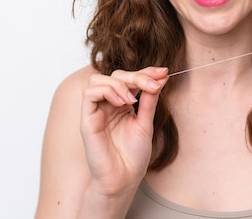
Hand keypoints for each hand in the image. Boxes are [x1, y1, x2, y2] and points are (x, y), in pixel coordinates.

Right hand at [80, 66, 168, 195]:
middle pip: (116, 75)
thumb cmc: (133, 156)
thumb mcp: (146, 122)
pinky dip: (107, 92)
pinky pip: (89, 93)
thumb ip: (149, 100)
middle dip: (137, 76)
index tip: (164, 72)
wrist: (124, 179)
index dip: (146, 72)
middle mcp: (108, 104)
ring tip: (133, 100)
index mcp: (122, 104)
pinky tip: (122, 104)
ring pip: (99, 79)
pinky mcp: (87, 119)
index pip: (130, 79)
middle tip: (154, 84)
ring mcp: (96, 110)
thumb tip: (160, 78)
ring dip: (120, 84)